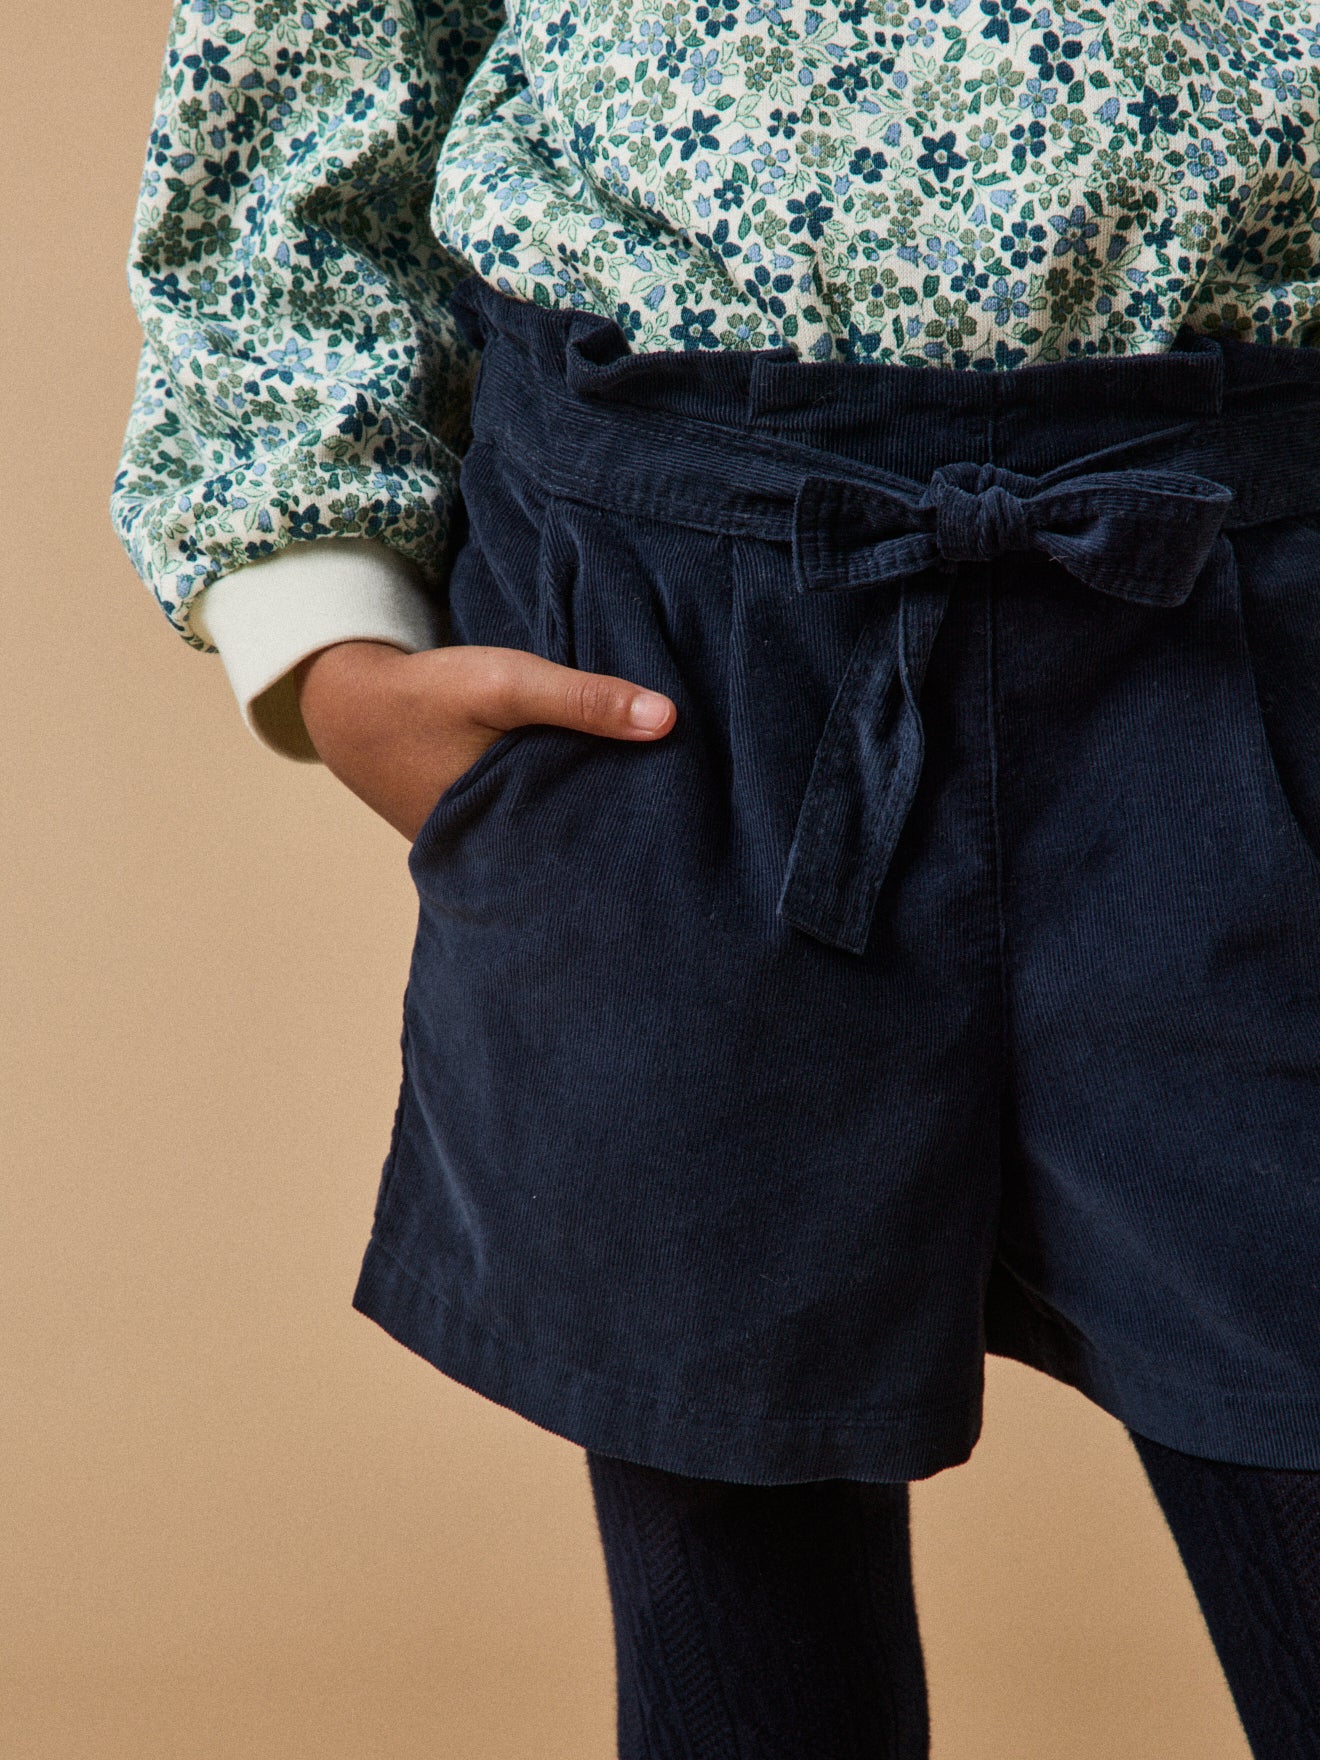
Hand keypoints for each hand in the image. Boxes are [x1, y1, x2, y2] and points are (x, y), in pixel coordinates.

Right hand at [294, 640, 676, 841]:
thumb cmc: (429, 695)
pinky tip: (599, 795)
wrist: (350, 707)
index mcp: (504, 837)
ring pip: (556, 841)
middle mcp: (495, 860)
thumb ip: (583, 699)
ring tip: (654, 812)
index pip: (591, 851)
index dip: (637, 836)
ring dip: (591, 820)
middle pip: (577, 852)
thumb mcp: (508, 685)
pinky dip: (561, 810)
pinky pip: (533, 828)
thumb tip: (669, 719)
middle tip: (685, 823)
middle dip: (620, 837)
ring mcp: (483, 854)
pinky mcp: (478, 835)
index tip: (689, 822)